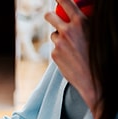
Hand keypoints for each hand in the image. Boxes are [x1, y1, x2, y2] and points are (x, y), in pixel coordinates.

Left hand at [45, 0, 99, 114]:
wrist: (95, 78)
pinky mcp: (54, 54)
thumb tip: (82, 18)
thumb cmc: (101, 55)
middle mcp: (68, 31)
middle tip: (54, 18)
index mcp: (81, 22)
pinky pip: (55, 48)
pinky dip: (60, 50)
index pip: (66, 3)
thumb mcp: (98, 34)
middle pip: (49, 16)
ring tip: (72, 46)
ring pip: (54, 34)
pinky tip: (71, 57)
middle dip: (51, 16)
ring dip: (59, 37)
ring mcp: (59, 43)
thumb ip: (87, 24)